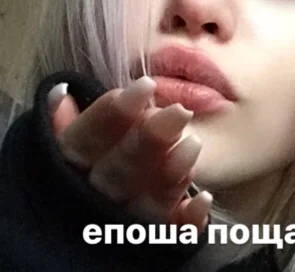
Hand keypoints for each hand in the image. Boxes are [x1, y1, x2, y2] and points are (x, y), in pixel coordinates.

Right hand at [48, 77, 211, 233]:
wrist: (84, 236)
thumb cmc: (86, 166)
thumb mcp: (72, 145)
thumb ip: (70, 124)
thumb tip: (62, 93)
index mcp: (71, 170)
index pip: (86, 140)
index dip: (112, 113)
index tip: (146, 85)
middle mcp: (94, 199)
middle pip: (119, 171)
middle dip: (149, 140)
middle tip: (179, 112)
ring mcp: (124, 221)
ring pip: (145, 203)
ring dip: (169, 175)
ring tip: (194, 144)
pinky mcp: (152, 238)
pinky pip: (169, 233)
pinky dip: (187, 220)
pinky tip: (204, 198)